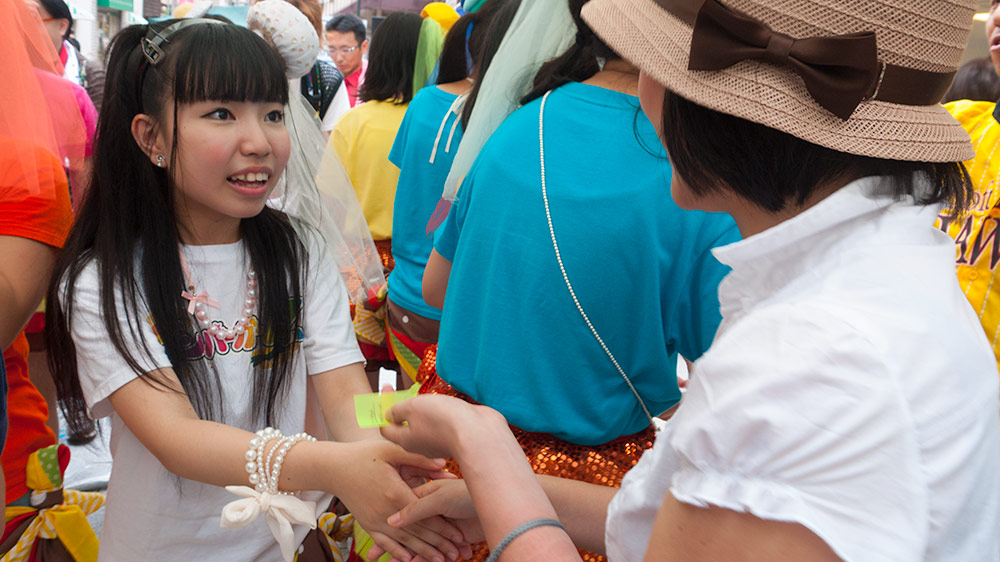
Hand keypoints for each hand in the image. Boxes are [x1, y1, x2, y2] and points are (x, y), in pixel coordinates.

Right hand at [333, 440, 468, 561]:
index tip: (460, 536)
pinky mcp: (366, 524)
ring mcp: (374, 519)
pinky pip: (383, 542)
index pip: (426, 515)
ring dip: (422, 553)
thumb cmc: (364, 454)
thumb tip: (444, 465)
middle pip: (417, 532)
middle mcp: (386, 510)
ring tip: (440, 561)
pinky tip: (409, 560)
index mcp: (396, 492)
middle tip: (457, 554)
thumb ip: (419, 459)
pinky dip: (396, 552)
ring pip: (403, 541)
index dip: (444, 527)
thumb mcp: (392, 451)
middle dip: (438, 545)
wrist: (333, 467)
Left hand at [382, 395, 507, 460]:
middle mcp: (421, 444)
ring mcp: (439, 441)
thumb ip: (398, 410)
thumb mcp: (412, 407)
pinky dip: (441, 412)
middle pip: (405, 426)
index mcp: (405, 439)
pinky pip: (442, 423)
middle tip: (407, 391)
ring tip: (429, 396)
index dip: (383, 406)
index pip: (386, 426)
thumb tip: (391, 414)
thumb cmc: (443, 421)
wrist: (478, 433)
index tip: (387, 387)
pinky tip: (447, 404)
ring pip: (425, 424)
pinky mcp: (455, 436)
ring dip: (424, 409)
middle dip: (404, 407)